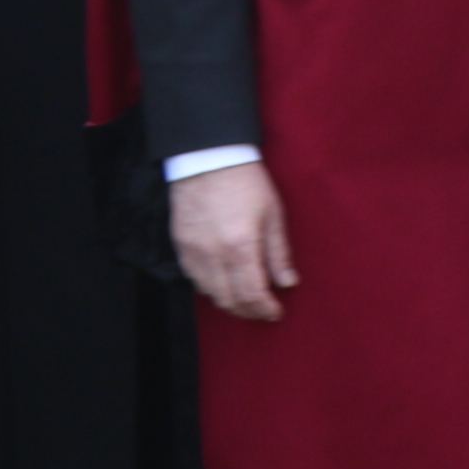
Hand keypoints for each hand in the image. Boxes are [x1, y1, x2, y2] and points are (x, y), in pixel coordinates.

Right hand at [173, 163, 294, 320]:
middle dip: (249, 312)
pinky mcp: (180, 246)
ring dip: (230, 302)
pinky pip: (194, 279)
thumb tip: (287, 283)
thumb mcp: (272, 213)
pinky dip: (211, 287)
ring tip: (245, 298)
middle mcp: (213, 255)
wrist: (207, 157)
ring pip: (210, 294)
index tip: (276, 312)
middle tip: (263, 310)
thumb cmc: (244, 181)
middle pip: (230, 301)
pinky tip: (223, 281)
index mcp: (240, 246)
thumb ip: (278, 253)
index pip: (252, 295)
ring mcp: (193, 252)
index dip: (266, 309)